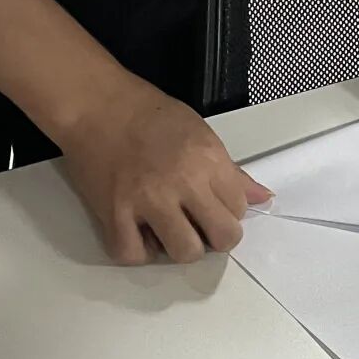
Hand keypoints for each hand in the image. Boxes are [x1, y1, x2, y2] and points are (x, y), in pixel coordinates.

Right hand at [59, 76, 270, 264]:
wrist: (96, 104)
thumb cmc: (149, 114)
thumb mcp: (201, 133)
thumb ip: (232, 172)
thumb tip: (262, 197)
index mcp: (208, 160)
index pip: (240, 209)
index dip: (229, 211)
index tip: (213, 206)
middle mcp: (183, 182)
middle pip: (222, 237)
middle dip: (216, 238)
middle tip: (199, 226)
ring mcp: (147, 200)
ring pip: (184, 252)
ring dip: (180, 247)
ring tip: (169, 229)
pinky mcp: (113, 212)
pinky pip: (133, 254)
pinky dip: (137, 250)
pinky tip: (139, 232)